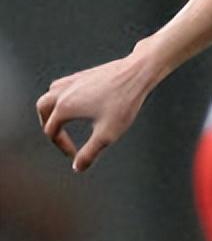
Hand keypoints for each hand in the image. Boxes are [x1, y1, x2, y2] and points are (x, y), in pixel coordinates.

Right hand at [35, 51, 156, 171]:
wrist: (138, 72)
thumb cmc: (124, 102)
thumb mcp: (108, 133)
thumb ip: (90, 153)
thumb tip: (77, 167)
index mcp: (65, 107)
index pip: (52, 131)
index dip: (62, 146)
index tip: (76, 155)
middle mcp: (64, 91)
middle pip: (43, 108)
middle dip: (47, 124)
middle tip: (56, 136)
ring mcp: (74, 80)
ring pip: (51, 93)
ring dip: (52, 108)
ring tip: (61, 119)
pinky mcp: (85, 74)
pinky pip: (64, 85)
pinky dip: (62, 96)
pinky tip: (76, 101)